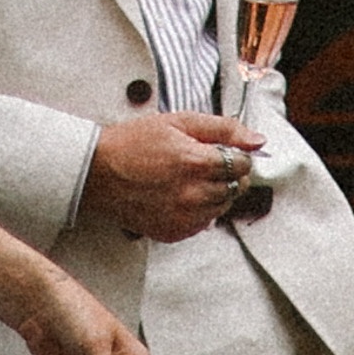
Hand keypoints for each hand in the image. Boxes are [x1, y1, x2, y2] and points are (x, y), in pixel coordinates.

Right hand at [81, 109, 263, 241]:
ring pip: (222, 207)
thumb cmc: (134, 142)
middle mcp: (194, 194)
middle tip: (203, 165)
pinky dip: (198, 211)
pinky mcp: (173, 232)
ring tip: (189, 180)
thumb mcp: (178, 122)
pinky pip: (203, 224)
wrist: (95, 172)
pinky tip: (179, 196)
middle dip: (228, 174)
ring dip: (215, 193)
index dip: (235, 155)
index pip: (244, 164)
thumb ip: (223, 128)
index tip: (219, 152)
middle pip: (237, 187)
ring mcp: (184, 217)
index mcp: (198, 162)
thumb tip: (258, 140)